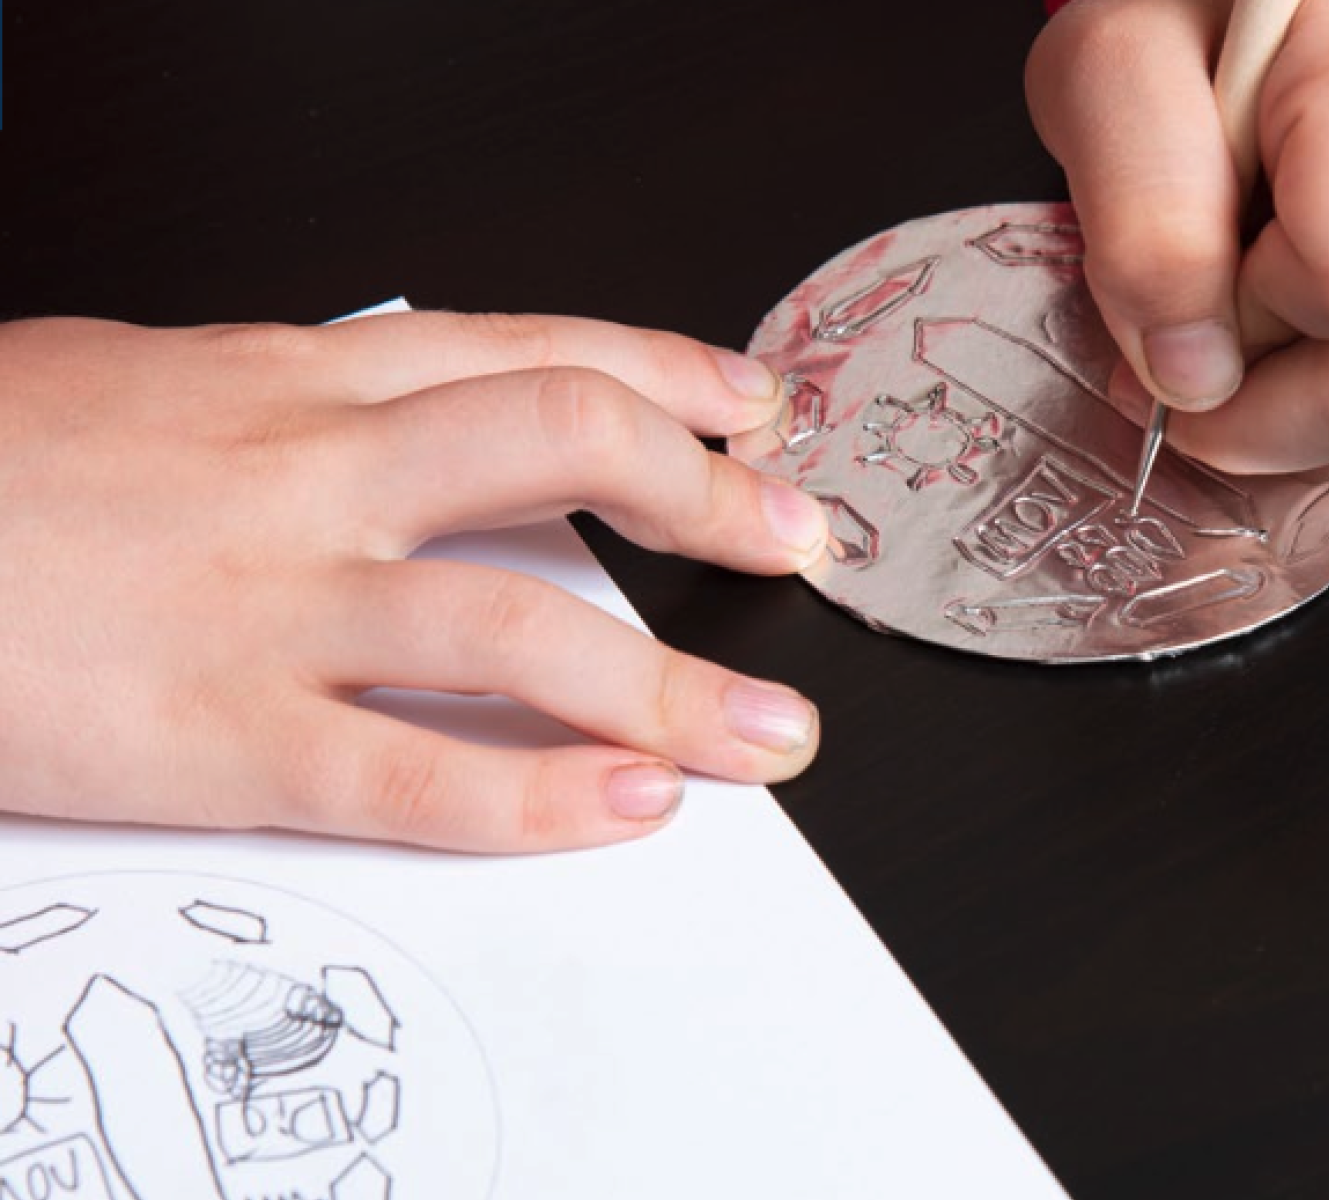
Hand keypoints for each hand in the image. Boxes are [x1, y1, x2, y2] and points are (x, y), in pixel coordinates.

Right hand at [0, 313, 826, 850]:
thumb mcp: (149, 384)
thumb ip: (292, 405)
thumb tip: (403, 416)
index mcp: (290, 381)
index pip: (530, 351)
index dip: (667, 377)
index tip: (751, 410)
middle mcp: (308, 476)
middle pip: (564, 447)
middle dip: (706, 500)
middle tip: (793, 545)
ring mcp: (272, 606)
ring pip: (521, 627)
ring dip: (673, 684)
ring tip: (765, 732)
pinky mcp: (219, 738)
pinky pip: (415, 773)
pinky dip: (537, 794)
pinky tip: (626, 806)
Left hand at [1026, 0, 1328, 471]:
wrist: (1248, 13)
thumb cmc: (1181, 28)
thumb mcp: (1106, 84)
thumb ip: (1143, 228)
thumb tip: (1198, 376)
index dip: (1250, 323)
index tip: (1188, 289)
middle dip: (1266, 405)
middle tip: (1192, 342)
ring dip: (1299, 404)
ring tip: (1244, 309)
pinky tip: (1299, 315)